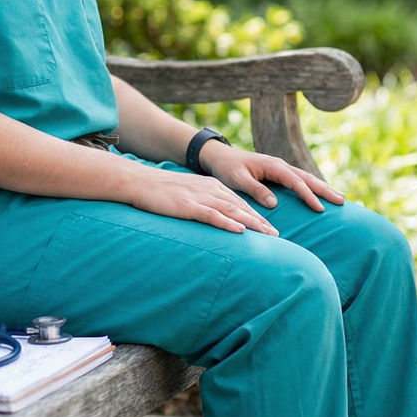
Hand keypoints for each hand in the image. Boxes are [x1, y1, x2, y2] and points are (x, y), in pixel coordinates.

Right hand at [125, 166, 279, 235]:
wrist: (140, 181)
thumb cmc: (161, 191)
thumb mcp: (188, 194)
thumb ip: (202, 203)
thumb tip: (213, 217)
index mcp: (211, 187)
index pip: (239, 203)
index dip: (256, 215)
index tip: (270, 227)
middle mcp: (210, 190)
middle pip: (241, 207)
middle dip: (260, 221)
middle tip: (277, 235)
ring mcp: (200, 197)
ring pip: (232, 211)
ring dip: (252, 224)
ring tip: (268, 235)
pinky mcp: (188, 206)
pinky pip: (212, 215)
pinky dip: (227, 223)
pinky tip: (240, 230)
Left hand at [198, 141, 345, 214]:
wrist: (220, 157)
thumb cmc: (228, 168)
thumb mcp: (238, 179)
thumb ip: (256, 189)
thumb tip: (274, 204)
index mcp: (273, 165)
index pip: (295, 182)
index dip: (308, 195)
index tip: (320, 209)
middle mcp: (280, 165)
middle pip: (308, 178)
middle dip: (325, 190)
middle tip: (343, 201)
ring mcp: (281, 168)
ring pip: (307, 178)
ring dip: (323, 188)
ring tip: (340, 198)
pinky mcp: (279, 173)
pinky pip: (300, 180)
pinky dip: (313, 187)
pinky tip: (321, 195)